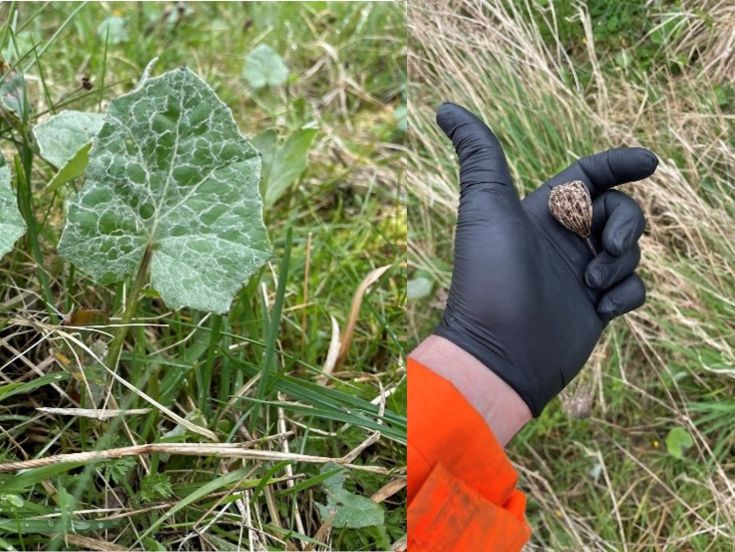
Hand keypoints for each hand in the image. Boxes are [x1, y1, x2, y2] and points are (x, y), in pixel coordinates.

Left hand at [434, 103, 656, 415]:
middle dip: (626, 223)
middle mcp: (562, 240)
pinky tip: (600, 308)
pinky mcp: (594, 308)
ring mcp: (579, 275)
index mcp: (541, 213)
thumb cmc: (490, 275)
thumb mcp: (485, 205)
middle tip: (604, 247)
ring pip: (630, 250)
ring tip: (590, 284)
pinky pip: (633, 288)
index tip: (649, 162)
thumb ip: (477, 154)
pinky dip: (625, 293)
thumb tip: (444, 108)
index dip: (619, 163)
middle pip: (619, 210)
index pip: (589, 176)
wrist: (499, 350)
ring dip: (619, 262)